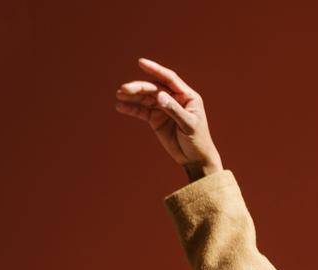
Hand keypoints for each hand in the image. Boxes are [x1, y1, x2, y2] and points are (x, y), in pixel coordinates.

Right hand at [113, 57, 222, 177]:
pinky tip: (120, 107)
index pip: (169, 79)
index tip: (141, 62)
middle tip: (125, 89)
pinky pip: (141, 111)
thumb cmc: (198, 140)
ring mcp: (163, 108)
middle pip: (154, 88)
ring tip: (119, 96)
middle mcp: (174, 99)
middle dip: (139, 87)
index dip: (156, 70)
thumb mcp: (189, 125)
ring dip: (132, 96)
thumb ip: (174, 110)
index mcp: (187, 96)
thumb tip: (159, 95)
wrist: (195, 159)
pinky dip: (131, 109)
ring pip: (145, 98)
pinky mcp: (155, 119)